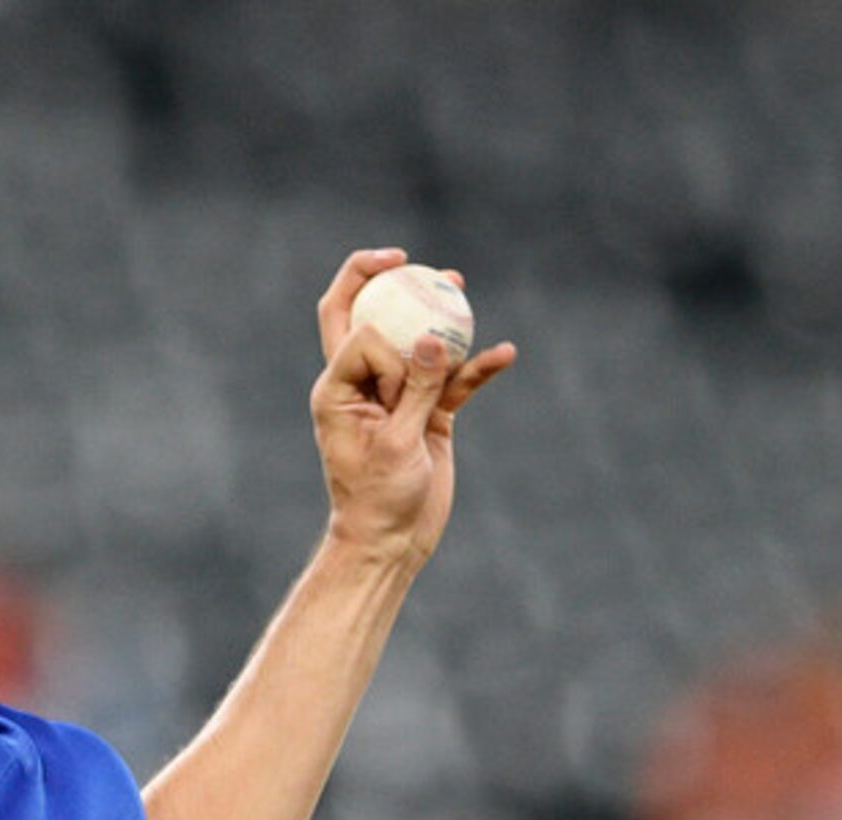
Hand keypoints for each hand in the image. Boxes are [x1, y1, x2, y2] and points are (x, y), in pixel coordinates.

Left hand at [309, 248, 516, 565]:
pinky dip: (476, 368)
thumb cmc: (378, 499)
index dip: (387, 343)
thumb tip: (434, 336)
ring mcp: (397, 396)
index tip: (403, 385)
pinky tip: (505, 355)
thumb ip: (417, 390)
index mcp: (337, 389)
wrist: (392, 540)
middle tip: (407, 258)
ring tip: (459, 285)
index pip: (358, 338)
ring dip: (440, 318)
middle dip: (382, 283)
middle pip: (368, 319)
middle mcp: (363, 385)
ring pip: (419, 344)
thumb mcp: (396, 444)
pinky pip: (453, 381)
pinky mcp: (428, 413)